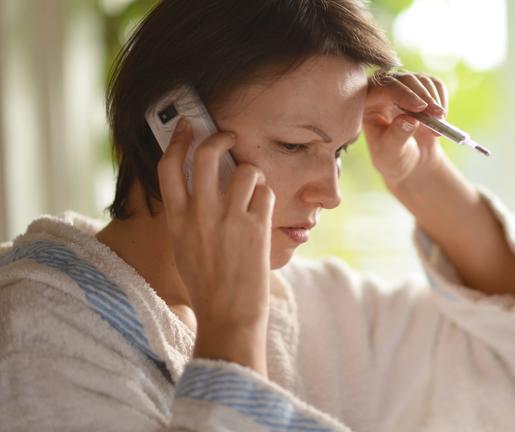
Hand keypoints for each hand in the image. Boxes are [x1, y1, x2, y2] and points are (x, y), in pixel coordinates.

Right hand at [157, 117, 273, 373]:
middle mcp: (199, 215)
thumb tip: (202, 185)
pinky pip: (266, 193)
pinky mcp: (254, 228)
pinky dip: (267, 197)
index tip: (186, 126)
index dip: (177, 140)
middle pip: (206, 155)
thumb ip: (188, 216)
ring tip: (254, 190)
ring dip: (254, 174)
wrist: (228, 317)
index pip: (168, 167)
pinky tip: (263, 213)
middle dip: (220, 138)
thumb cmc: (208, 286)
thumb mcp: (184, 248)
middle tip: (229, 137)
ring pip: (245, 171)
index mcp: (176, 220)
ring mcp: (227, 220)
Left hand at [363, 72, 449, 186]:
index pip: (383, 88)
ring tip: (439, 122)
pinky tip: (441, 118)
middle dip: (423, 95)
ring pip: (421, 80)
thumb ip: (397, 136)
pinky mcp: (421, 88)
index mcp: (367, 103)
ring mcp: (404, 87)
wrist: (411, 160)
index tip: (421, 108)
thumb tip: (410, 120)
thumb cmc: (394, 158)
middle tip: (437, 114)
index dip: (402, 93)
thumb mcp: (392, 153)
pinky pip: (434, 84)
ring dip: (434, 99)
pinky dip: (441, 98)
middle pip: (404, 79)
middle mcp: (383, 90)